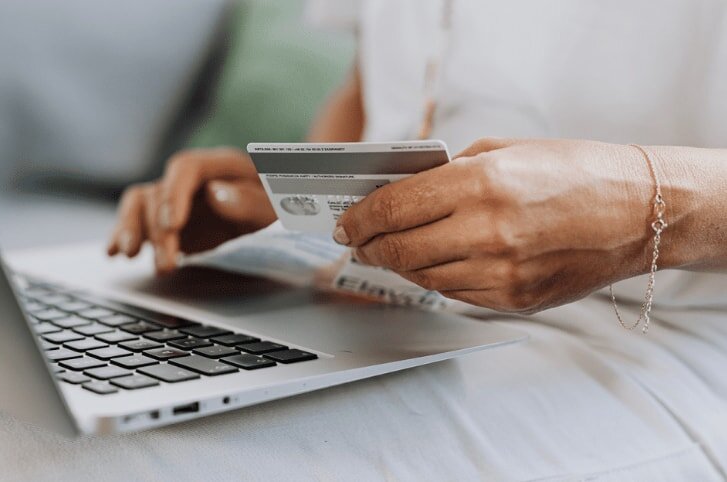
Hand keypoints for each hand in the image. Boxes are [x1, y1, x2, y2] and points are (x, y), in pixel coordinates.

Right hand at [107, 147, 276, 272]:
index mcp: (221, 165)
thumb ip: (251, 201)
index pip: (186, 167)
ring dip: (131, 230)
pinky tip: (113, 253)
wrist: (282, 220)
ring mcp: (175, 200)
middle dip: (157, 230)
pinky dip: (122, 236)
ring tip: (129, 256)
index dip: (174, 193)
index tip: (172, 224)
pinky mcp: (166, 223)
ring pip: (139, 204)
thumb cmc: (282, 209)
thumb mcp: (277, 207)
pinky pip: (137, 223)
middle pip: (159, 192)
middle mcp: (192, 180)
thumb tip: (216, 195)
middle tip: (167, 265)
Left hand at [334, 138, 660, 313]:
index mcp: (482, 184)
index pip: (394, 208)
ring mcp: (502, 273)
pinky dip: (435, 278)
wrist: (639, 211)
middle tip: (357, 242)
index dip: (359, 218)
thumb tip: (398, 192)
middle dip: (368, 246)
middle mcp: (488, 232)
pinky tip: (433, 263)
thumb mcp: (504, 150)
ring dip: (398, 264)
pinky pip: (454, 293)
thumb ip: (447, 172)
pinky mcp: (514, 300)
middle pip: (398, 249)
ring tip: (389, 251)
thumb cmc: (574, 171)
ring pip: (422, 276)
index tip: (345, 223)